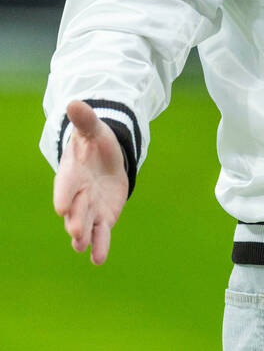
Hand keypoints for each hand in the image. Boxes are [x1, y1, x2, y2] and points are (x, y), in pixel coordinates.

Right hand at [52, 100, 128, 264]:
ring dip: (84, 235)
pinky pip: (101, 234)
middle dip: (75, 218)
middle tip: (76, 229)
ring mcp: (89, 209)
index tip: (62, 205)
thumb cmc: (95, 144)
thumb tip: (75, 101)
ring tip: (82, 246)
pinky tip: (98, 259)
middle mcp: (77, 196)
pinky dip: (100, 246)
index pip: (66, 185)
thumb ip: (86, 120)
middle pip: (75, 209)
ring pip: (85, 225)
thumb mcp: (94, 130)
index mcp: (71, 174)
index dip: (65, 194)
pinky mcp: (103, 218)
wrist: (105, 161)